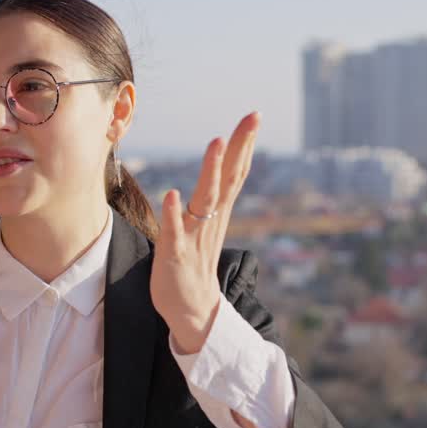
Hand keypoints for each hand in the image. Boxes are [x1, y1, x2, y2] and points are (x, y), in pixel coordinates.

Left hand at [150, 112, 258, 353]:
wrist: (192, 311)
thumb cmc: (193, 266)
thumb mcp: (206, 226)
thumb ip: (211, 200)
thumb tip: (220, 174)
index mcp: (217, 214)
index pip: (234, 173)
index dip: (243, 145)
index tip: (254, 116)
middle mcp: (210, 221)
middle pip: (228, 179)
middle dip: (238, 147)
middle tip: (251, 118)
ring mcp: (194, 237)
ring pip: (205, 200)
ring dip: (211, 171)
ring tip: (215, 142)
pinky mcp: (176, 254)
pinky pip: (174, 232)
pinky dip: (173, 213)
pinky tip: (172, 194)